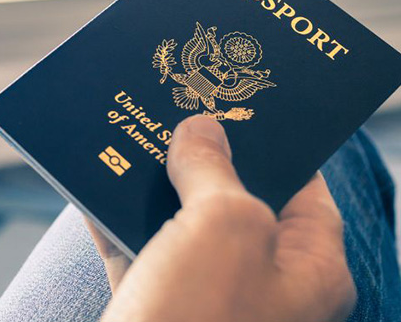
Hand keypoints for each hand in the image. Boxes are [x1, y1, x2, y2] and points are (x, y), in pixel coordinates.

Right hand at [87, 115, 355, 321]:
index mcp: (307, 271)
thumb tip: (200, 130)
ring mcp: (206, 303)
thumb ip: (215, 168)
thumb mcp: (223, 224)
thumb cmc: (200, 317)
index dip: (275, 142)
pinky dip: (114, 218)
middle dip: (202, 155)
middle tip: (175, 106)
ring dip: (152, 182)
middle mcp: (262, 287)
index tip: (241, 101)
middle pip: (235, 202)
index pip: (305, 190)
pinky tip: (93, 182)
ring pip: (180, 225)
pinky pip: (135, 252)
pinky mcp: (154, 312)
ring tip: (131, 131)